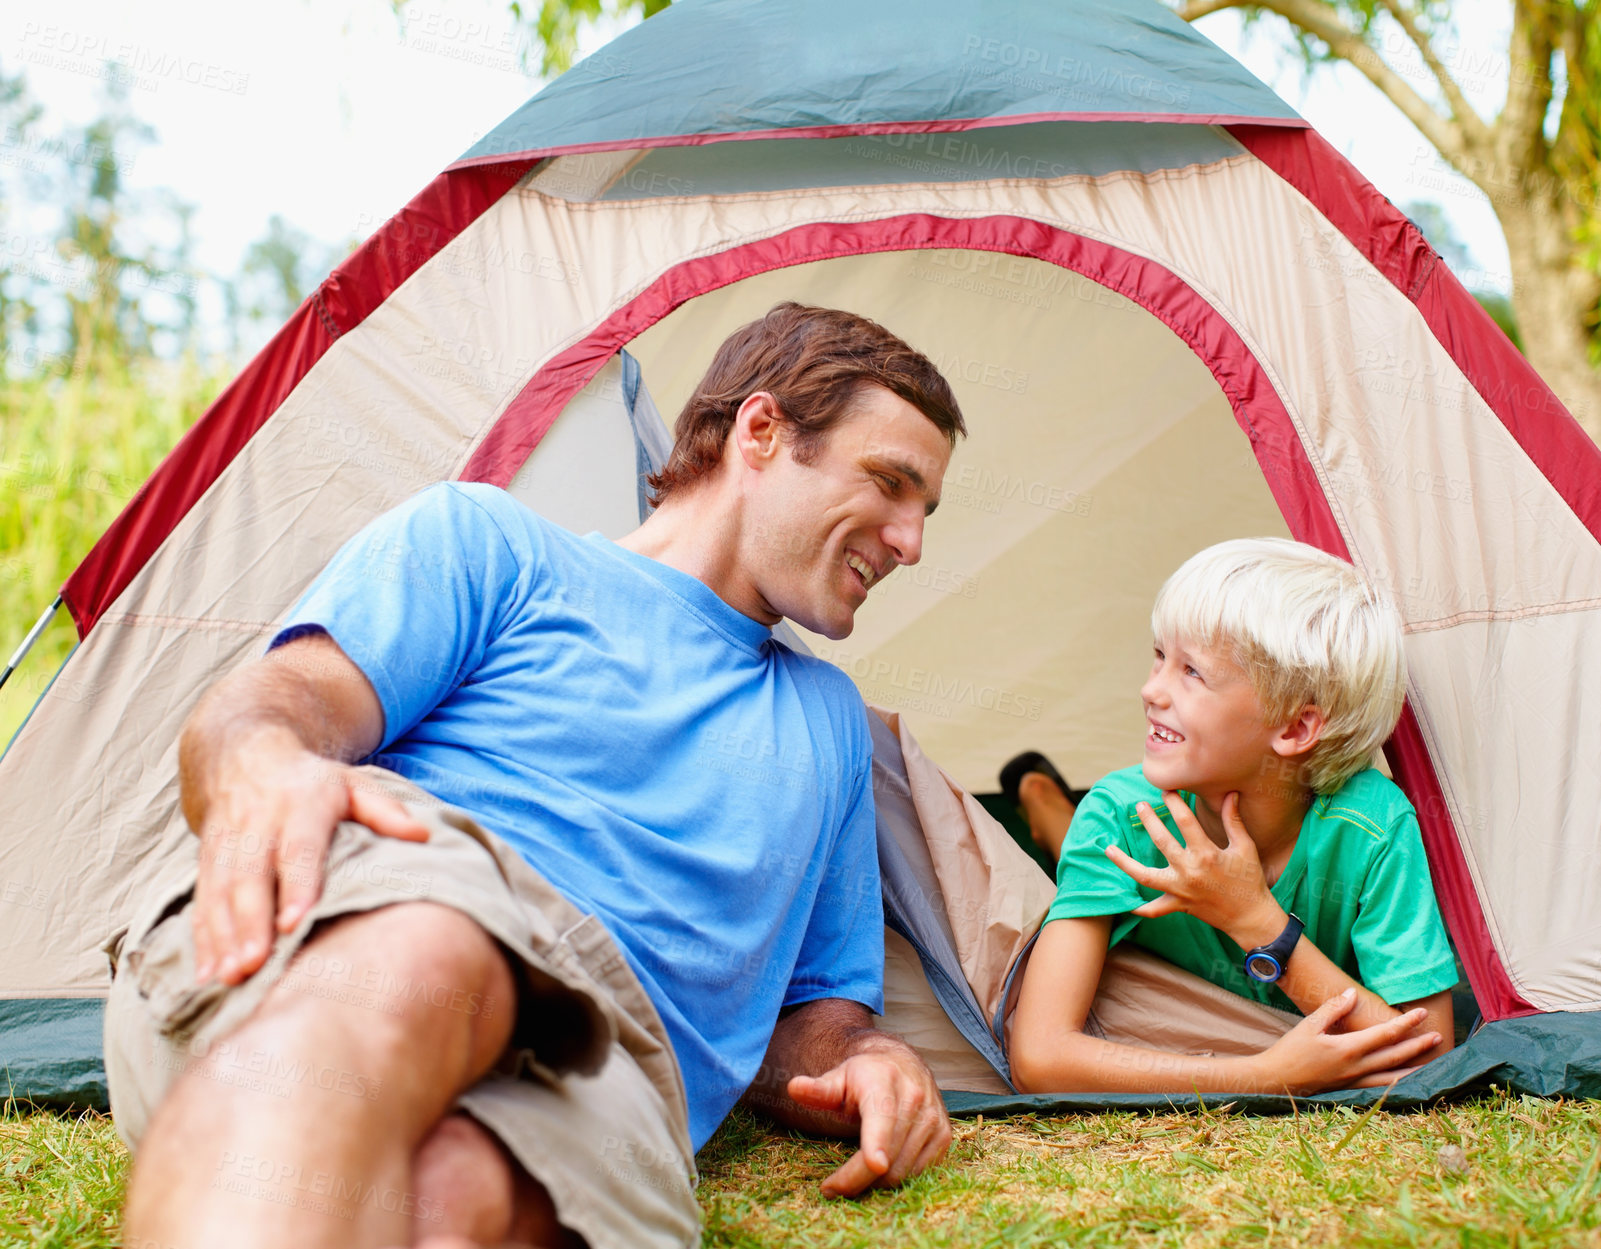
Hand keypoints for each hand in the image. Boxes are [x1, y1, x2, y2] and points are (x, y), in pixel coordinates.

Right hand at [191, 735, 428, 984]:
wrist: (244, 755)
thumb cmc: (312, 781)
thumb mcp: (352, 783)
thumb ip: (385, 810)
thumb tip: (422, 835)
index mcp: (300, 805)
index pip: (298, 849)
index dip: (295, 885)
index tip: (294, 923)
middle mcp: (257, 823)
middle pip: (249, 876)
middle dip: (249, 922)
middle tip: (253, 964)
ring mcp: (226, 842)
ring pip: (219, 892)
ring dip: (221, 937)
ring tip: (229, 977)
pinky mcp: (205, 860)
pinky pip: (202, 900)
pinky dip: (201, 938)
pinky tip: (206, 974)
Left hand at [786, 1041, 950, 1195]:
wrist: (902, 1065)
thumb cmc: (864, 1076)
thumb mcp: (839, 1079)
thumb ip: (819, 1089)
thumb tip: (794, 1087)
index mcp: (884, 1082)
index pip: (883, 1118)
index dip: (878, 1143)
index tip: (874, 1163)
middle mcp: (915, 1098)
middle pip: (888, 1157)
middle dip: (856, 1180)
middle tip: (831, 1186)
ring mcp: (933, 1119)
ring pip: (903, 1172)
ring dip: (876, 1183)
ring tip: (854, 1174)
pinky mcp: (943, 1137)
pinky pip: (919, 1173)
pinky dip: (897, 1178)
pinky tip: (881, 1167)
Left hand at [1107, 791, 1282, 944]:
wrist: (1250, 917)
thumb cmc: (1249, 880)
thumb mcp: (1245, 847)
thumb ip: (1233, 821)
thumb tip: (1230, 794)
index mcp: (1207, 854)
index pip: (1186, 822)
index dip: (1175, 803)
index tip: (1167, 790)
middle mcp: (1190, 871)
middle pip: (1162, 842)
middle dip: (1149, 821)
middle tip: (1140, 805)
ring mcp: (1181, 890)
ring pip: (1145, 876)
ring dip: (1125, 862)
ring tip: (1108, 849)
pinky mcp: (1178, 905)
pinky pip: (1154, 909)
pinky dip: (1139, 907)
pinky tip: (1124, 900)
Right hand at [1251, 989, 1440, 1094]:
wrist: (1276, 1080)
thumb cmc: (1290, 1051)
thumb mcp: (1309, 1025)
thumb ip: (1333, 1008)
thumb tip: (1353, 993)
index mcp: (1348, 1049)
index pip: (1385, 1034)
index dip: (1405, 1023)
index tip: (1421, 1013)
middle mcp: (1357, 1068)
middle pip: (1395, 1056)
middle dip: (1418, 1045)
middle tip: (1438, 1035)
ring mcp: (1355, 1081)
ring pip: (1393, 1076)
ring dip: (1414, 1067)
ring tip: (1432, 1063)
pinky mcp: (1350, 1089)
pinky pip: (1381, 1087)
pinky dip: (1398, 1083)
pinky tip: (1405, 1081)